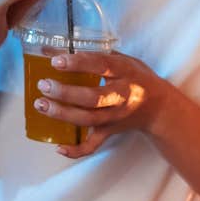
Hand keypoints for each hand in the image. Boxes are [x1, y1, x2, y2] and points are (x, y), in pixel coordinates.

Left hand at [32, 50, 168, 156]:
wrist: (158, 107)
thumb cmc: (136, 78)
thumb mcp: (122, 60)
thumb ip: (92, 55)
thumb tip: (51, 50)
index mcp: (125, 72)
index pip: (100, 66)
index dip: (77, 63)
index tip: (56, 61)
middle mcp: (121, 96)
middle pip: (92, 98)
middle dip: (65, 93)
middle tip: (44, 85)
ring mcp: (115, 116)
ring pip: (88, 119)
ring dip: (62, 114)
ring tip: (41, 104)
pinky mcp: (110, 131)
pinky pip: (94, 145)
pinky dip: (76, 150)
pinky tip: (59, 147)